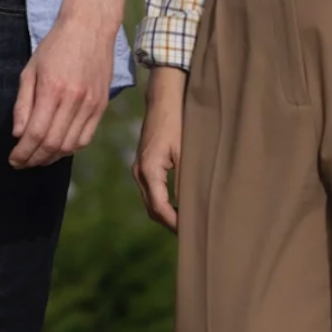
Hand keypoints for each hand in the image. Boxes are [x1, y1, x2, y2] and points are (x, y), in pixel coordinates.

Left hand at [10, 8, 115, 168]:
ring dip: (52, 157)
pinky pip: (86, 137)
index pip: (35, 134)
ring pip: (70, 145)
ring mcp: (90, 103)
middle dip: (34, 159)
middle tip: (22, 163)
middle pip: (52, 144)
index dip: (23, 152)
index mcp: (52, 88)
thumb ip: (23, 103)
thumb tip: (19, 134)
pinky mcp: (102, 105)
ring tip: (38, 158)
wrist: (90, 26)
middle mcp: (73, 99)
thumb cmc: (55, 45)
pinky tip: (59, 148)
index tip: (13, 160)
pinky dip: (70, 148)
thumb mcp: (30, 70)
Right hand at [133, 67, 186, 229]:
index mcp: (149, 171)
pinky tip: (180, 203)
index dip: (175, 224)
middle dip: (171, 223)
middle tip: (193, 232)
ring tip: (189, 221)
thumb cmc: (178, 121)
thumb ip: (185, 180)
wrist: (164, 98)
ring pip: (151, 201)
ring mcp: (139, 169)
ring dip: (167, 213)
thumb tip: (191, 207)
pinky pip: (151, 191)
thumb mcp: (185, 152)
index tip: (192, 233)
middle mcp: (139, 172)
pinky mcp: (143, 164)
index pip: (160, 209)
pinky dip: (164, 201)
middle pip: (153, 209)